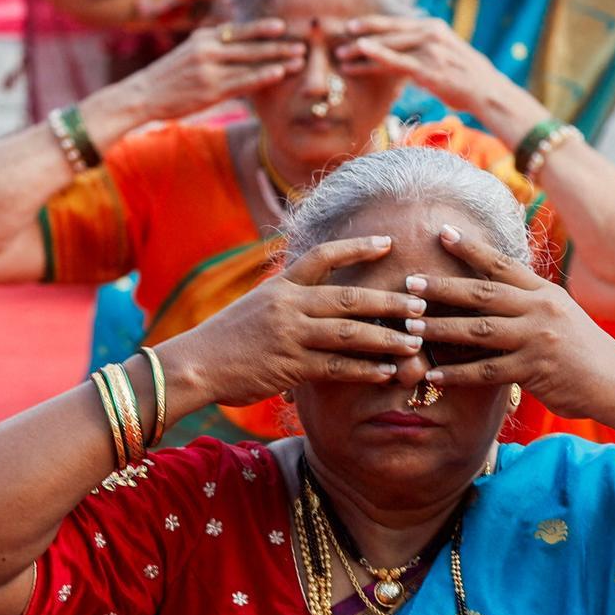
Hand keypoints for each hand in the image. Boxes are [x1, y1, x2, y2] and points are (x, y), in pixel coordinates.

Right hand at [126, 20, 305, 120]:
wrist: (144, 94)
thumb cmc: (171, 77)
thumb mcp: (190, 53)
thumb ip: (214, 46)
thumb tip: (237, 43)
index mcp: (204, 38)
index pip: (239, 31)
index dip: (262, 28)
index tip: (283, 26)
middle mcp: (208, 48)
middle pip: (250, 44)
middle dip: (278, 44)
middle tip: (303, 42)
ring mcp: (210, 69)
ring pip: (250, 61)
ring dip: (277, 59)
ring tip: (299, 59)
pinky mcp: (210, 89)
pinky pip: (242, 81)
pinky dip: (262, 76)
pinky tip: (279, 73)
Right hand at [185, 235, 428, 405]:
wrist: (194, 364)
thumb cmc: (227, 340)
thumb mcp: (256, 308)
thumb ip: (290, 302)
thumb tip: (319, 299)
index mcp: (282, 286)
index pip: (324, 256)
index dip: (357, 247)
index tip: (388, 243)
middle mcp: (289, 305)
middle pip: (349, 297)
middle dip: (389, 300)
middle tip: (421, 303)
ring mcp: (291, 335)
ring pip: (350, 333)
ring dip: (386, 338)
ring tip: (415, 341)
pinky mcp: (290, 366)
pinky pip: (337, 367)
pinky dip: (365, 369)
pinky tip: (388, 372)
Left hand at [337, 15, 509, 117]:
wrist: (488, 92)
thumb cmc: (470, 79)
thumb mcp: (449, 55)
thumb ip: (430, 49)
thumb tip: (412, 56)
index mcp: (435, 27)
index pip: (398, 22)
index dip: (374, 23)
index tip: (354, 26)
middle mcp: (431, 33)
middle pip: (389, 31)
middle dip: (361, 35)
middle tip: (339, 40)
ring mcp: (429, 49)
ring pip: (388, 45)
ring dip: (361, 50)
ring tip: (340, 57)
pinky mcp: (428, 68)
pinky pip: (397, 60)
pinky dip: (377, 54)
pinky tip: (361, 51)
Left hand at [406, 225, 614, 417]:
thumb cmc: (586, 353)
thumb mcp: (561, 316)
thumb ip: (529, 305)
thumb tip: (494, 295)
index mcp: (544, 292)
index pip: (502, 263)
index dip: (470, 248)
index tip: (441, 233)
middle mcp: (540, 309)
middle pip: (482, 293)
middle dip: (442, 288)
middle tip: (410, 283)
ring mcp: (537, 339)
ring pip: (479, 330)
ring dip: (441, 328)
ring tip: (411, 327)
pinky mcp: (534, 370)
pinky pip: (486, 371)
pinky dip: (457, 374)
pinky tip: (434, 375)